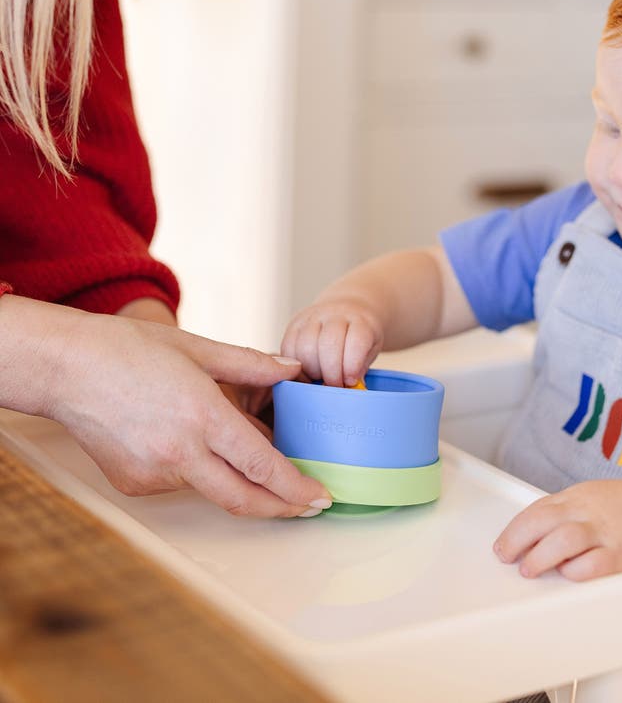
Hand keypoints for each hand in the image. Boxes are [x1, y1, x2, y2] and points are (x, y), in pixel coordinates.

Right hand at [49, 309, 331, 517]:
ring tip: (245, 449)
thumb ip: (250, 364)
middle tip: (309, 506)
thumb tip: (292, 371)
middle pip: (243, 499)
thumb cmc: (128, 350)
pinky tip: (188, 439)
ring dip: (236, 479)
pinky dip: (197, 469)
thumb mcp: (198, 348)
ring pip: (211, 488)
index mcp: (202, 415)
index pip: (262, 466)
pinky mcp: (134, 484)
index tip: (320, 496)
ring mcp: (154, 473)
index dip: (296, 487)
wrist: (66, 368)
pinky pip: (180, 482)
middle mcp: (179, 453)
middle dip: (282, 508)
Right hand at [281, 298, 383, 385]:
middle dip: (331, 374)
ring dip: (312, 371)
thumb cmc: (361, 334)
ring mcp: (312, 317)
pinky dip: (295, 366)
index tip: (351, 382)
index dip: (352, 366)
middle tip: (335, 386)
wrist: (347, 309)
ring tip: (320, 378)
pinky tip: (306, 373)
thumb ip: (361, 367)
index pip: (356, 341)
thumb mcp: (372, 348)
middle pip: (328, 344)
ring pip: (305, 347)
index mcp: (360, 320)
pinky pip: (288, 347)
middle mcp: (335, 314)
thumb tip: (349, 388)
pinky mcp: (295, 323)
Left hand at [493, 477, 621, 580]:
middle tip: (507, 556)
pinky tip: (569, 575)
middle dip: (517, 539)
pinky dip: (577, 571)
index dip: (514, 529)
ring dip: (540, 556)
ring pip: (564, 540)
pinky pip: (594, 564)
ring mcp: (605, 532)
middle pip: (544, 520)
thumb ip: (563, 511)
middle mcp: (588, 512)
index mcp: (577, 498)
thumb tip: (533, 532)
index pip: (537, 510)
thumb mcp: (590, 496)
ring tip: (529, 569)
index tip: (503, 546)